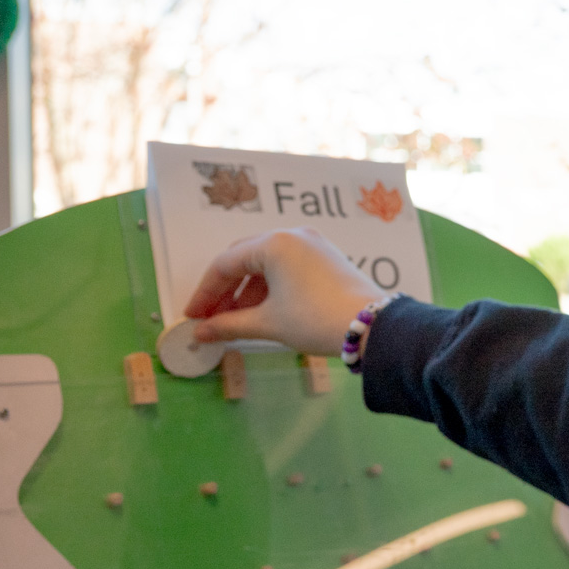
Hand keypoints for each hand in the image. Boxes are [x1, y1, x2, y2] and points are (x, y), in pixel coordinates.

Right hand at [182, 228, 384, 355]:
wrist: (373, 327)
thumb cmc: (316, 320)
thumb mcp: (269, 323)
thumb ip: (230, 324)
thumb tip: (202, 332)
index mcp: (274, 243)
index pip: (225, 264)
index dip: (205, 293)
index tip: (194, 317)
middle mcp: (293, 236)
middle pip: (244, 259)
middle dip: (225, 291)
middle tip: (211, 318)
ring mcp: (313, 244)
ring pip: (267, 264)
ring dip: (248, 292)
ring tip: (237, 321)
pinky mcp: (327, 257)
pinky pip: (288, 267)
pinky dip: (271, 287)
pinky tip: (264, 311)